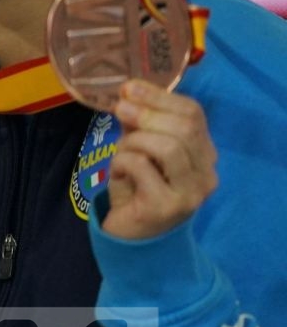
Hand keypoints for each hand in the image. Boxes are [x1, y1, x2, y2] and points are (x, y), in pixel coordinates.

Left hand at [99, 80, 217, 239]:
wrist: (131, 238)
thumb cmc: (136, 190)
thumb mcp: (139, 151)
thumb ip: (139, 125)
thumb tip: (129, 94)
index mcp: (204, 155)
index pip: (194, 114)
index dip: (161, 97)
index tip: (130, 88)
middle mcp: (206, 174)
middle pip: (184, 127)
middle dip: (147, 113)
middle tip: (119, 108)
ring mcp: (190, 193)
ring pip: (167, 146)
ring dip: (134, 141)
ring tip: (121, 151)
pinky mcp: (167, 206)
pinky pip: (141, 166)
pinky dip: (122, 162)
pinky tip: (119, 173)